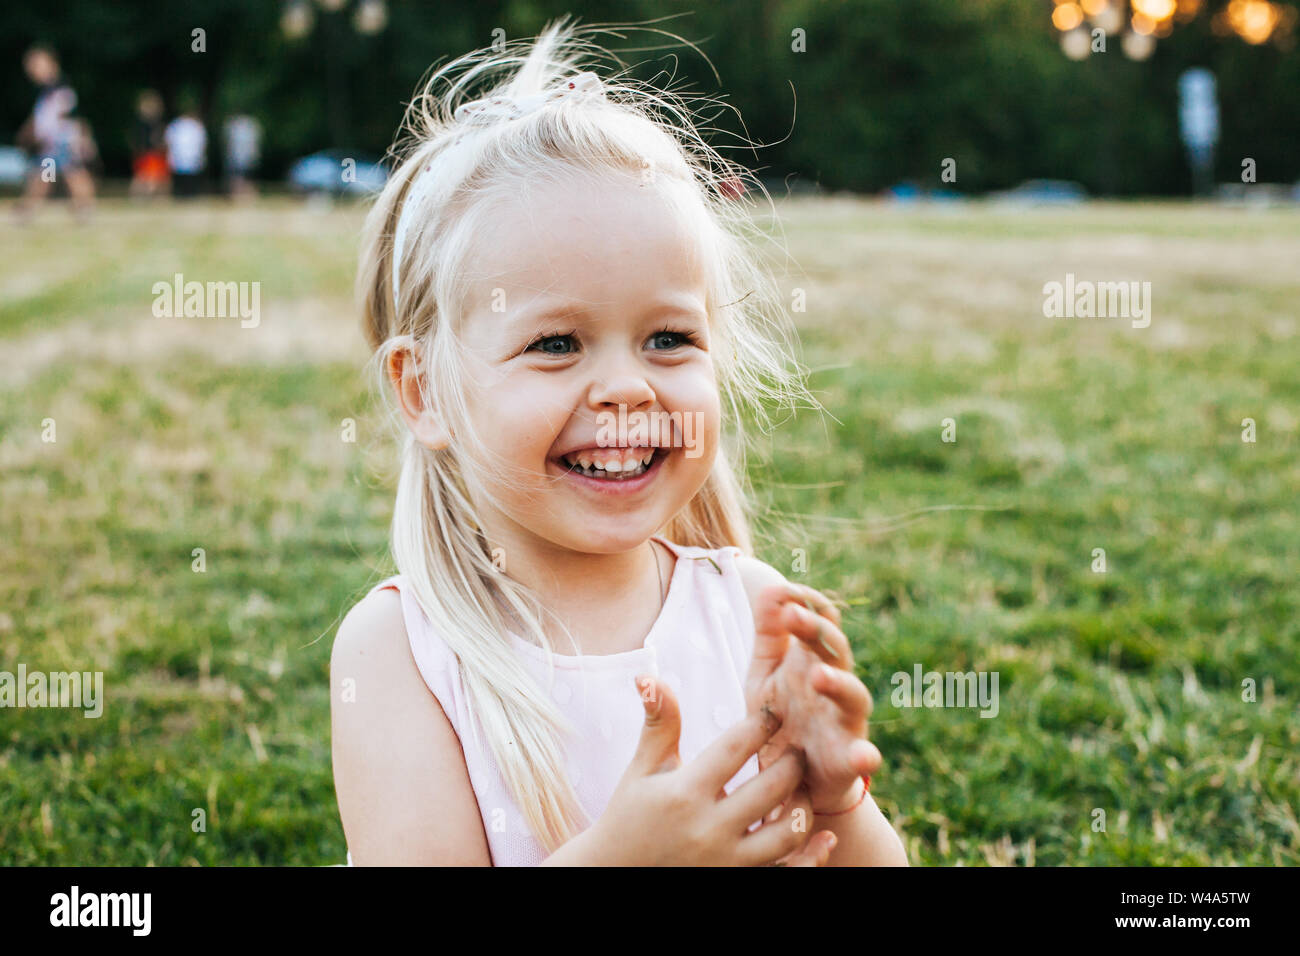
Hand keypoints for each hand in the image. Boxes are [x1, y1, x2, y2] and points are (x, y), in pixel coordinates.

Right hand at [578, 676, 837, 865]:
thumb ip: (659, 724)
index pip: (736, 747)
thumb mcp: (641, 771)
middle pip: (773, 787)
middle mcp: (709, 828)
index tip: (774, 709)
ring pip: (788, 832)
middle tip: (798, 747)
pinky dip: (812, 858)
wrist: (613, 875)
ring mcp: (725, 860)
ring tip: (801, 789)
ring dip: (803, 807)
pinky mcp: (736, 882)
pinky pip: (786, 872)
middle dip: (793, 761)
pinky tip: (825, 838)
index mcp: (685, 792)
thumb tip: (649, 676)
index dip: (762, 723)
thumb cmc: (628, 817)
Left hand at [744, 583, 880, 811]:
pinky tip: (865, 755)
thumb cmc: (781, 720)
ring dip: (839, 683)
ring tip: (820, 675)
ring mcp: (844, 722)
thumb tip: (771, 588)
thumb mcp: (766, 674)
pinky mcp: (848, 760)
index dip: (807, 603)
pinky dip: (866, 756)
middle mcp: (834, 687)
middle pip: (835, 650)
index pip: (820, 622)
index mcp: (811, 662)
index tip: (786, 591)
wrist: (790, 783)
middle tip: (794, 616)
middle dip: (817, 630)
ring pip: (854, 696)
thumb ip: (769, 634)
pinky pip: (861, 757)